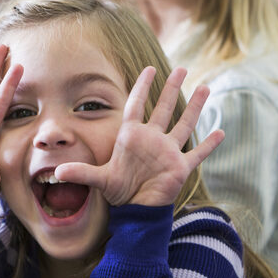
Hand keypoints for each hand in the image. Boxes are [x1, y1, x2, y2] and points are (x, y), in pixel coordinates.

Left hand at [56, 67, 224, 206]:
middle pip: (164, 108)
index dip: (142, 88)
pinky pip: (198, 154)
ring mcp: (168, 152)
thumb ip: (80, 173)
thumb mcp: (98, 179)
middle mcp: (151, 140)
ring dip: (195, 107)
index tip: (149, 69)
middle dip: (171, 89)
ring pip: (184, 124)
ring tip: (204, 87)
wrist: (134, 209)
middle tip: (181, 68)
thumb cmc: (117, 191)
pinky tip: (221, 132)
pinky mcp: (180, 168)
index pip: (136, 105)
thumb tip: (56, 173)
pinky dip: (209, 145)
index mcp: (131, 137)